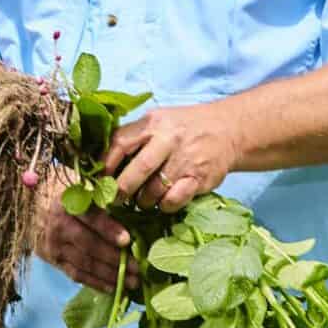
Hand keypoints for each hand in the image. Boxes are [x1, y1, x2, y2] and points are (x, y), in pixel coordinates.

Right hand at [35, 171, 138, 290]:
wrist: (34, 209)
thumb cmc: (68, 196)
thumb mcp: (81, 187)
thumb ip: (102, 195)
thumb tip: (130, 203)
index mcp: (68, 203)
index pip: (90, 217)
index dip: (108, 229)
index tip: (127, 240)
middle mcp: (59, 226)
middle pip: (88, 245)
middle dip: (114, 258)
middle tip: (137, 268)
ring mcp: (55, 246)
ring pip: (84, 263)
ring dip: (110, 275)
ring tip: (132, 282)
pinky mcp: (55, 261)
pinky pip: (77, 275)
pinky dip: (96, 283)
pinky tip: (114, 288)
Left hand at [106, 102, 242, 212]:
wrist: (229, 129)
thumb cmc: (184, 128)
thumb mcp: (159, 121)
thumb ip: (134, 136)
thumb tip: (101, 161)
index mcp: (153, 123)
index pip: (120, 142)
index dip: (105, 164)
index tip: (98, 180)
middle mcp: (169, 139)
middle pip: (138, 169)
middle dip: (121, 189)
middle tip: (115, 200)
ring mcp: (186, 158)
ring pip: (154, 189)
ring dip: (143, 200)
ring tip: (142, 200)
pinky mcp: (200, 177)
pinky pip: (174, 199)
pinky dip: (164, 205)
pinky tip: (163, 203)